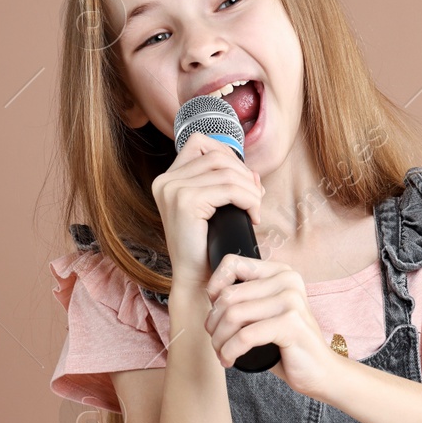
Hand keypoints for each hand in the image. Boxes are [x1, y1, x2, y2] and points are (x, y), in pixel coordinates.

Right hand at [151, 132, 263, 286]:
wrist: (198, 280)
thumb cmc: (208, 246)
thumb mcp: (215, 207)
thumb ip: (227, 183)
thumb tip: (252, 173)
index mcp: (168, 179)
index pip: (200, 143)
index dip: (228, 155)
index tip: (243, 181)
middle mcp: (165, 181)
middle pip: (217, 155)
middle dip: (244, 174)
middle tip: (256, 199)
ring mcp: (173, 190)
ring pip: (227, 171)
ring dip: (250, 189)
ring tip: (255, 209)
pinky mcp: (185, 202)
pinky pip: (230, 189)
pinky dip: (249, 200)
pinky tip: (253, 215)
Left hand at [204, 255, 344, 398]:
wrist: (320, 371)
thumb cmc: (287, 345)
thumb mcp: (265, 314)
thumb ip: (245, 299)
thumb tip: (211, 294)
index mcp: (280, 272)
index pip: (232, 263)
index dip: (213, 287)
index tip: (214, 312)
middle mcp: (287, 280)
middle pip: (228, 295)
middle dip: (213, 324)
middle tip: (217, 342)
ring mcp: (291, 300)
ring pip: (232, 315)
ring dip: (219, 340)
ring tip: (222, 353)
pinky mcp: (291, 323)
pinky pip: (245, 336)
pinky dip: (230, 351)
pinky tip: (230, 360)